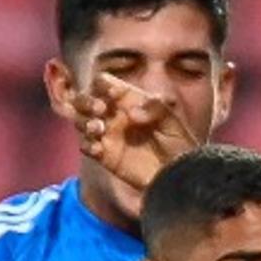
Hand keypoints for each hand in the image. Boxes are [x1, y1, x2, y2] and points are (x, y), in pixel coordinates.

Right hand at [78, 74, 197, 202]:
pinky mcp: (105, 156)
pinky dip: (88, 145)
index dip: (103, 84)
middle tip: (100, 110)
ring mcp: (108, 135)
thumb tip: (131, 112)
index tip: (113, 94)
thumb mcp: (173, 122)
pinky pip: (86, 146)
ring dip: (84, 122)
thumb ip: (156, 109)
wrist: (178, 176)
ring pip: (81, 121)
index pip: (104, 83)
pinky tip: (99, 149)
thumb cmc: (179, 146)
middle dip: (86, 101)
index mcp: (128, 100)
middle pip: (86, 100)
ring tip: (98, 129)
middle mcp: (114, 115)